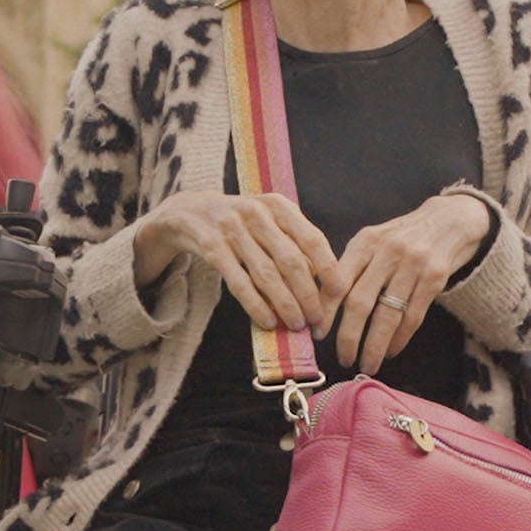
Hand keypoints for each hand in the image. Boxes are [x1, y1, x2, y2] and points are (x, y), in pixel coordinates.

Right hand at [131, 189, 341, 342]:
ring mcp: (231, 229)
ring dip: (284, 303)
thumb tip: (323, 281)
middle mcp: (256, 213)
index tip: (340, 292)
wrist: (190, 211)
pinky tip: (268, 321)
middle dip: (307, 293)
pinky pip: (238, 282)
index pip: (312, 238)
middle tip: (317, 318)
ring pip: (265, 274)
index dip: (328, 267)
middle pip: (290, 260)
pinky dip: (255, 304)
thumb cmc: (242, 222)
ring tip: (296, 324)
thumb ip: (294, 244)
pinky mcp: (212, 247)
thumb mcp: (269, 221)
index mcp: (278, 206)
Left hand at [327, 194, 494, 374]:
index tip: (317, 334)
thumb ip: (351, 266)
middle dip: (348, 336)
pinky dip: (400, 339)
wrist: (449, 220)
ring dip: (375, 345)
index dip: (326, 311)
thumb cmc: (402, 236)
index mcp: (365, 242)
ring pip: (387, 315)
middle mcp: (387, 252)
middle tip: (343, 359)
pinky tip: (391, 351)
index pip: (338, 281)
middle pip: (360, 302)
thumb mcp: (374, 240)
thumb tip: (323, 305)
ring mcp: (412, 265)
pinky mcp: (434, 279)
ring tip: (367, 364)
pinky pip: (412, 316)